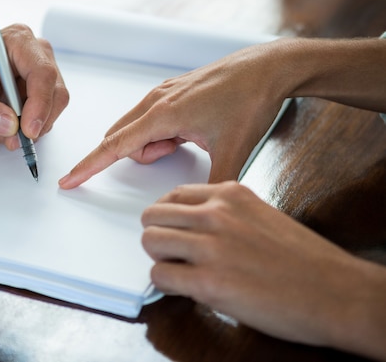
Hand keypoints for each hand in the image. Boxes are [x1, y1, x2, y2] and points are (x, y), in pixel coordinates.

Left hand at [0, 23, 68, 149]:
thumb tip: (8, 124)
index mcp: (16, 41)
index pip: (43, 73)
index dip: (40, 104)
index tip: (27, 130)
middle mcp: (34, 55)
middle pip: (55, 94)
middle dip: (34, 122)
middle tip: (9, 139)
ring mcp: (38, 76)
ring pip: (50, 112)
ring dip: (22, 130)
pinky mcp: (36, 96)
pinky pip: (40, 122)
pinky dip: (19, 133)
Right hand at [58, 40, 288, 187]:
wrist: (268, 68)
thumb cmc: (249, 102)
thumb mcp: (234, 150)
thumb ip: (213, 183)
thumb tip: (202, 209)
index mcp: (163, 115)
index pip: (114, 147)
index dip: (89, 166)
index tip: (69, 180)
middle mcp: (156, 101)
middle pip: (124, 139)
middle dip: (142, 154)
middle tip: (179, 150)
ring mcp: (163, 92)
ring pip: (139, 129)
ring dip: (156, 144)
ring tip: (192, 139)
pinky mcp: (172, 91)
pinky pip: (152, 118)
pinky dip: (164, 132)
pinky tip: (194, 129)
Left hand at [141, 182, 385, 358]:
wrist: (336, 292)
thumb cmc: (304, 259)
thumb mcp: (260, 215)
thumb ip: (224, 214)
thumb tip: (191, 226)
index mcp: (230, 194)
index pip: (172, 195)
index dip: (167, 217)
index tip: (172, 231)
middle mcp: (216, 214)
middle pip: (152, 216)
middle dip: (157, 237)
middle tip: (170, 254)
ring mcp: (210, 246)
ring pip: (150, 242)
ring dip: (159, 259)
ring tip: (179, 271)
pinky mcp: (208, 282)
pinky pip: (160, 275)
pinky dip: (166, 284)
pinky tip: (187, 289)